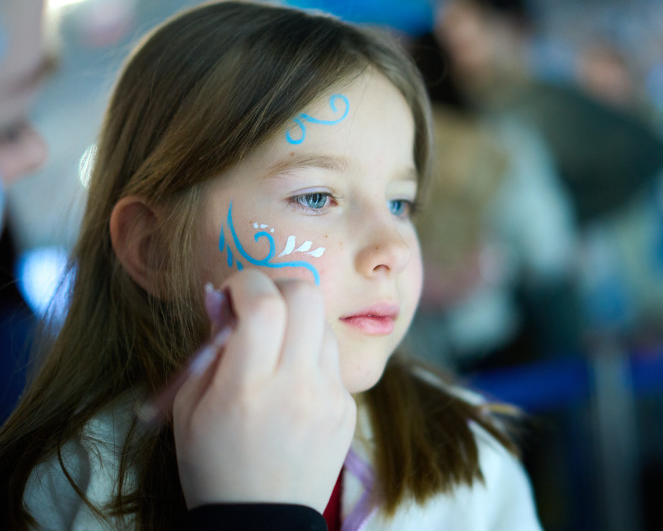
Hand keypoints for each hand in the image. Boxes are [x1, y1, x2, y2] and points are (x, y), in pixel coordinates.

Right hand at [172, 269, 355, 512]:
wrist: (261, 522)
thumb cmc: (212, 465)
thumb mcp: (190, 407)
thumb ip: (209, 346)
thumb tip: (220, 295)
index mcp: (247, 387)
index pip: (263, 302)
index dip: (245, 281)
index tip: (232, 293)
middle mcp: (296, 386)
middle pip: (306, 296)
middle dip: (277, 287)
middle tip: (258, 307)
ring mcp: (329, 397)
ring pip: (323, 323)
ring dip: (297, 320)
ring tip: (275, 348)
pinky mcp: (347, 408)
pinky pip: (333, 359)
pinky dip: (311, 354)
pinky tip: (293, 381)